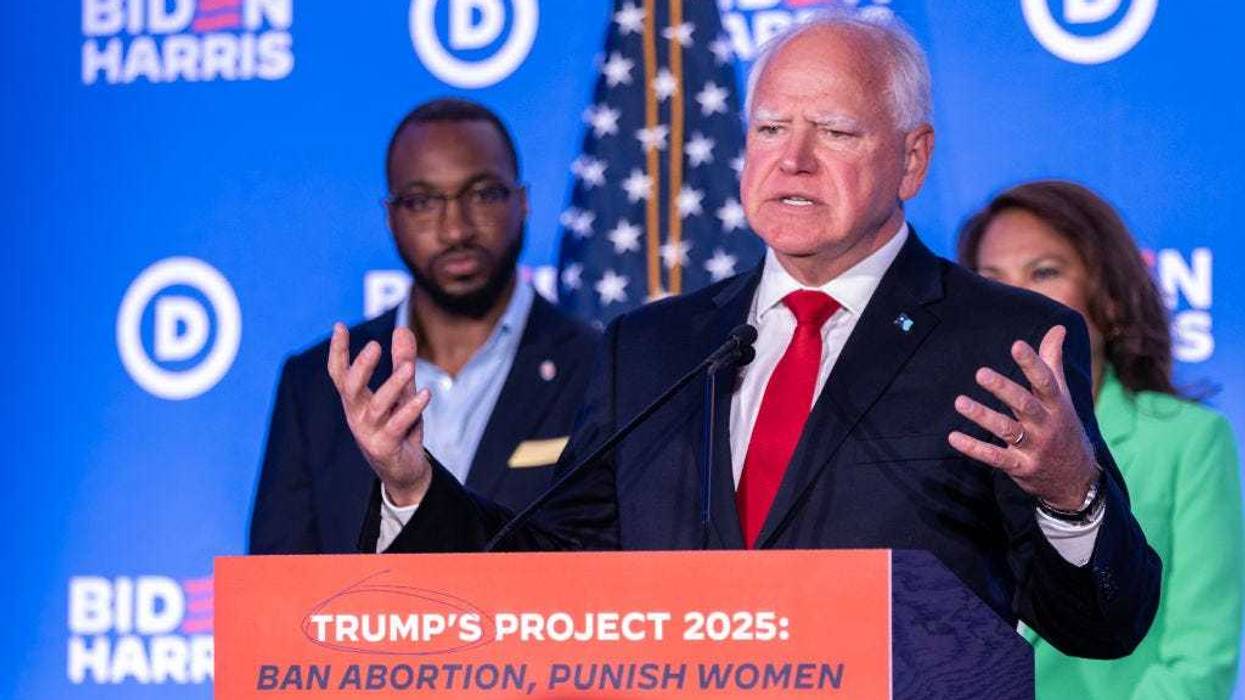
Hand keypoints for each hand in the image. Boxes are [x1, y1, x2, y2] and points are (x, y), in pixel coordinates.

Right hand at [327, 323, 431, 505]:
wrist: (404, 472)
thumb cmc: (399, 428)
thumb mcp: (402, 392)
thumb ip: (401, 362)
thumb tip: (402, 329)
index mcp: (356, 401)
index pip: (340, 374)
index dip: (338, 351)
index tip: (339, 326)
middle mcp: (357, 416)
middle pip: (351, 389)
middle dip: (361, 367)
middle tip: (374, 346)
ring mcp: (369, 433)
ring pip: (377, 406)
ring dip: (393, 385)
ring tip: (409, 367)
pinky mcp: (385, 447)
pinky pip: (397, 426)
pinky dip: (411, 409)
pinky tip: (426, 394)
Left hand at [948, 325, 1098, 509]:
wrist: (1076, 478)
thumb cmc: (1062, 426)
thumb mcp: (1062, 396)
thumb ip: (1053, 362)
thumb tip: (1058, 328)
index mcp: (1057, 406)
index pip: (1046, 381)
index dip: (1032, 363)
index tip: (1016, 345)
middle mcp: (1047, 425)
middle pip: (1025, 405)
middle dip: (1004, 390)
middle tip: (980, 373)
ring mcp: (1034, 448)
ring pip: (1006, 431)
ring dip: (982, 416)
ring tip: (959, 402)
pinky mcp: (1020, 467)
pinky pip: (995, 458)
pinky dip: (974, 448)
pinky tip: (953, 437)